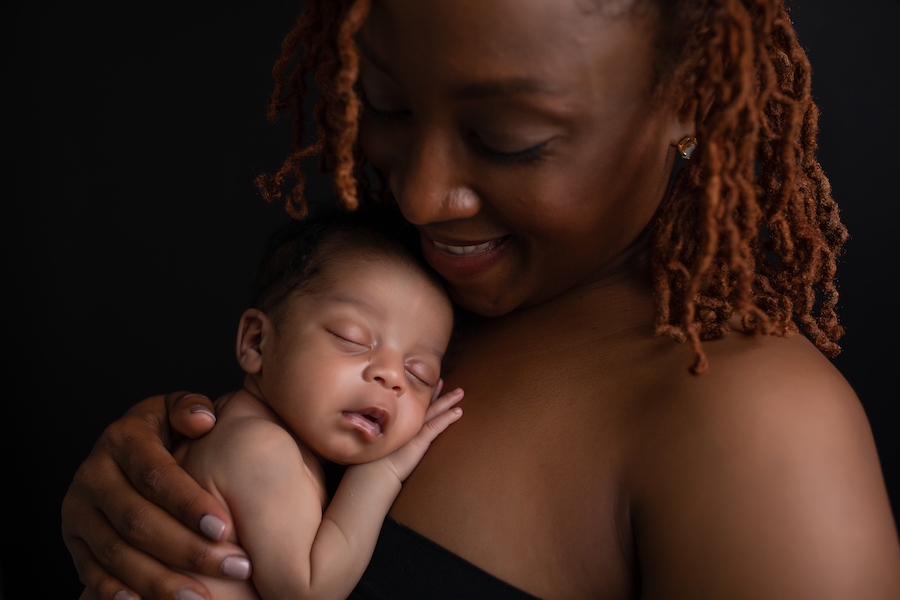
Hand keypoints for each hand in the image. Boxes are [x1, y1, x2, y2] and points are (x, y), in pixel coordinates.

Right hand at [62, 392, 250, 599]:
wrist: (123, 454)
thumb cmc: (166, 434)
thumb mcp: (175, 410)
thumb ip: (190, 408)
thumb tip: (202, 420)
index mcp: (120, 440)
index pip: (155, 475)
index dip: (189, 503)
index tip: (225, 528)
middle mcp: (92, 476)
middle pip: (138, 521)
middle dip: (188, 549)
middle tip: (235, 566)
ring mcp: (78, 513)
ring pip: (117, 555)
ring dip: (162, 582)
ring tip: (205, 598)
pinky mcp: (74, 543)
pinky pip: (93, 575)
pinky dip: (119, 595)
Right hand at [380, 382, 463, 481]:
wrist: (376, 471)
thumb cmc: (379, 460)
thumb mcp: (387, 443)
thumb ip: (394, 435)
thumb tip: (398, 437)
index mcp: (402, 422)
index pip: (418, 405)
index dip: (430, 395)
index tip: (439, 384)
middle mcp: (408, 423)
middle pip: (428, 404)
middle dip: (441, 393)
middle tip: (452, 385)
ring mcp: (415, 430)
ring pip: (435, 411)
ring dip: (448, 401)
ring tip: (460, 393)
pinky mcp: (420, 441)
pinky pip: (436, 425)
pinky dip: (447, 417)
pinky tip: (458, 412)